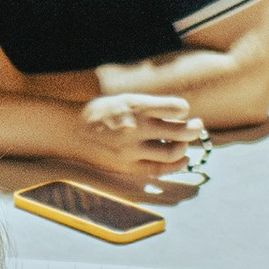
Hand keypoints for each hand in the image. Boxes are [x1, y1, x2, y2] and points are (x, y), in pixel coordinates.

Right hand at [73, 93, 204, 181]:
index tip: (183, 110)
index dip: (184, 109)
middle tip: (198, 126)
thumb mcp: (125, 99)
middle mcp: (135, 127)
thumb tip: (181, 116)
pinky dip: (176, 165)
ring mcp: (131, 150)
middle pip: (179, 131)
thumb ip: (150, 107)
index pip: (175, 107)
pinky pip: (159, 169)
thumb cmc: (101, 112)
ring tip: (185, 142)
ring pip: (172, 152)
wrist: (70, 131)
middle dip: (193, 129)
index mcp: (134, 106)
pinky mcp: (127, 166)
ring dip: (185, 146)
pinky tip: (183, 160)